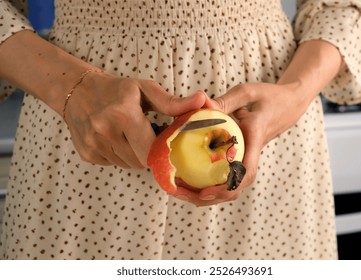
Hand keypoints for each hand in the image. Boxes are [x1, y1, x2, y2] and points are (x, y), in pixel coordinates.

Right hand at [64, 71, 206, 167]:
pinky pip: (113, 164)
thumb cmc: (116, 89)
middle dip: (150, 154)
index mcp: (123, 114)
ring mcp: (94, 145)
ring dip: (135, 156)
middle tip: (149, 138)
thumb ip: (172, 102)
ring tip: (132, 136)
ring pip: (128, 165)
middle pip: (141, 162)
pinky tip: (117, 139)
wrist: (77, 91)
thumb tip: (201, 102)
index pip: (152, 149)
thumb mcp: (145, 89)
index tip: (166, 144)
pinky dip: (120, 156)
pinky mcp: (87, 154)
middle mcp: (105, 131)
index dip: (163, 150)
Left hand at [172, 82, 312, 205]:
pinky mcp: (243, 158)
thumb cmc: (269, 96)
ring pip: (231, 186)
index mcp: (255, 140)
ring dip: (207, 194)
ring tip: (180, 191)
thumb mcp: (248, 92)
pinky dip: (210, 183)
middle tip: (180, 193)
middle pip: (235, 188)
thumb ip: (225, 101)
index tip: (204, 192)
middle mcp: (252, 155)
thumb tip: (202, 105)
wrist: (289, 104)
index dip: (226, 187)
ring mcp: (248, 159)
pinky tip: (189, 180)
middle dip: (209, 197)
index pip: (246, 172)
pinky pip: (228, 176)